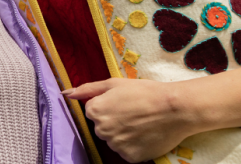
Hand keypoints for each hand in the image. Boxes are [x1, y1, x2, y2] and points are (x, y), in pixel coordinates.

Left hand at [67, 78, 193, 162]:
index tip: (124, 103)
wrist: (175, 108)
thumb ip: (87, 89)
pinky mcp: (130, 157)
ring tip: (141, 124)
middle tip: (134, 113)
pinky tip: (145, 135)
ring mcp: (116, 145)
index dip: (109, 106)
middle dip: (114, 121)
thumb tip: (65, 94)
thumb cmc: (145, 92)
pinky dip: (134, 146)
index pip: (93, 111)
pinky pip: (126, 152)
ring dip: (123, 134)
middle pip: (102, 127)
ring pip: (114, 140)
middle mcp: (101, 130)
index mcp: (95, 111)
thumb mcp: (113, 83)